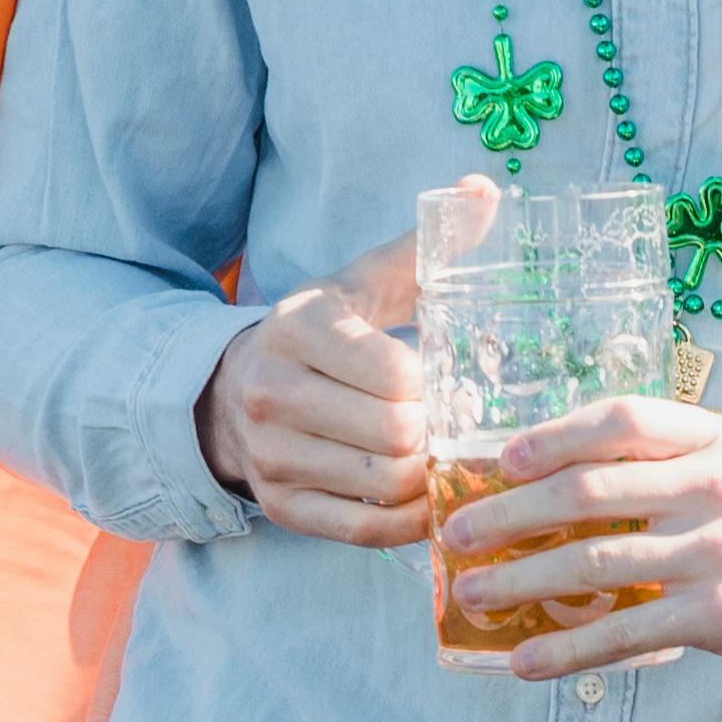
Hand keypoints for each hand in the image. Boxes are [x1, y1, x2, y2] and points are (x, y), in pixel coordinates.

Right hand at [197, 225, 431, 539]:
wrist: (235, 390)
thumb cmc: (324, 334)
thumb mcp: (363, 281)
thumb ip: (426, 244)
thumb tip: (486, 191)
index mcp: (300, 327)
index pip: (397, 375)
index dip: (438, 388)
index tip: (448, 384)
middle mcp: (273, 391)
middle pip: (396, 436)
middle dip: (437, 434)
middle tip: (454, 426)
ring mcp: (272, 455)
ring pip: (386, 486)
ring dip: (430, 479)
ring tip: (441, 457)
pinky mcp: (282, 506)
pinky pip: (368, 531)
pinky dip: (410, 520)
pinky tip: (424, 496)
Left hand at [440, 389, 721, 685]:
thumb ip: (672, 472)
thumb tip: (569, 492)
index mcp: (714, 440)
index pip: (617, 418)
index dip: (548, 435)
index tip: (495, 460)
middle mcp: (715, 484)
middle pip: (586, 489)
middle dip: (508, 514)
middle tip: (457, 535)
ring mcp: (719, 549)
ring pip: (594, 561)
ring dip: (520, 579)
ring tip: (472, 594)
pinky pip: (626, 630)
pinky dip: (568, 647)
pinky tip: (526, 661)